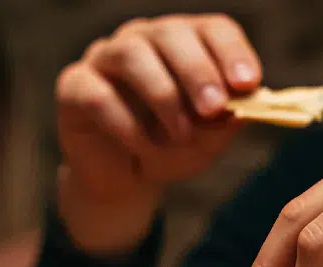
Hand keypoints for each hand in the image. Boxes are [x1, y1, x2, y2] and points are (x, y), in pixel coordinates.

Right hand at [56, 14, 261, 253]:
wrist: (122, 181)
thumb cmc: (166, 153)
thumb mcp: (202, 145)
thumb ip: (222, 126)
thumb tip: (242, 111)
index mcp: (182, 44)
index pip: (210, 29)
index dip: (231, 52)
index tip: (248, 84)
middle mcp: (142, 40)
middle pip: (170, 34)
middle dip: (196, 71)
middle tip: (213, 108)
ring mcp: (104, 59)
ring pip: (132, 55)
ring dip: (163, 95)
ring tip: (179, 134)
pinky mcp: (74, 87)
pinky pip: (99, 96)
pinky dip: (126, 125)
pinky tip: (142, 149)